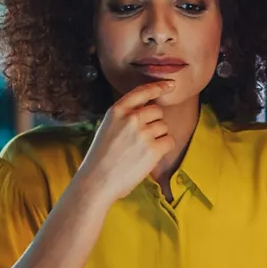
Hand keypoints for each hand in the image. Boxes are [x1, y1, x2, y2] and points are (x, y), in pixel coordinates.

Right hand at [73, 81, 176, 203]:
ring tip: (141, 151)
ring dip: (158, 137)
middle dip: (154, 123)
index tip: (170, 85)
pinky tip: (150, 157)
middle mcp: (131, 118)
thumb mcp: (107, 128)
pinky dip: (164, 149)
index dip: (158, 87)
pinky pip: (169, 141)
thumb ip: (124, 118)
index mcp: (116, 111)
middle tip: (141, 140)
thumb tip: (148, 112)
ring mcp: (143, 133)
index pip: (141, 92)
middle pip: (157, 111)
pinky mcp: (153, 149)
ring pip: (163, 126)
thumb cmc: (100, 159)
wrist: (96, 182)